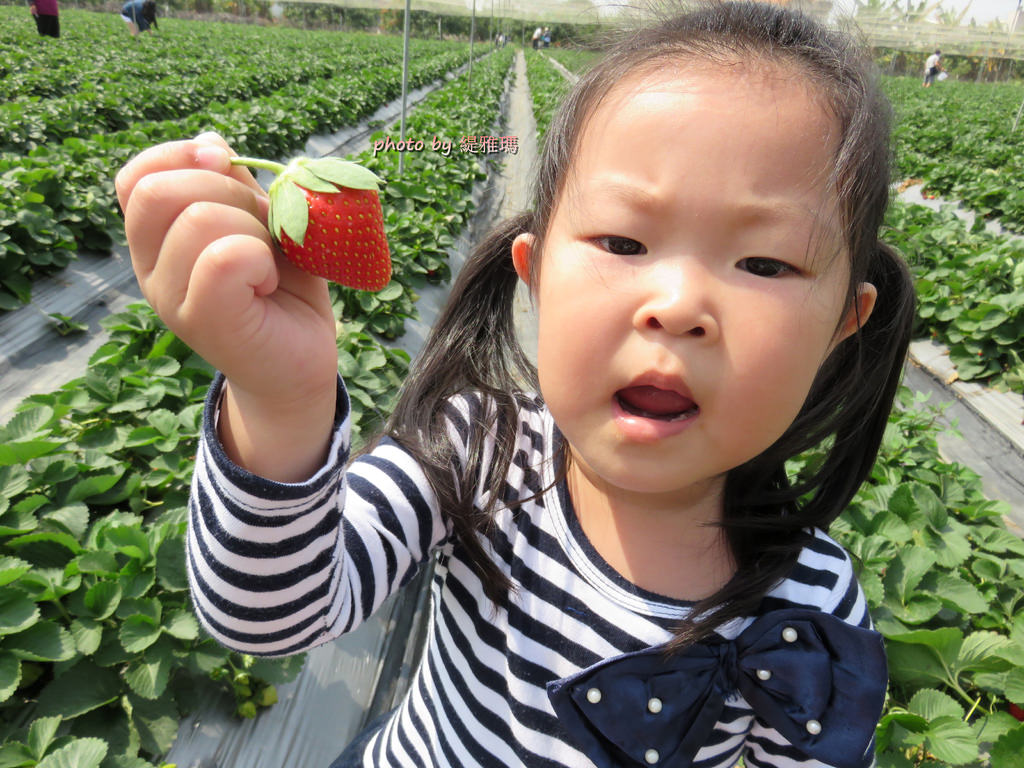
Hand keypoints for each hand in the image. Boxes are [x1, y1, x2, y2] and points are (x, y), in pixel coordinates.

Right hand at [116, 133, 340, 479]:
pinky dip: (260, 260)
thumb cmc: (284, 288)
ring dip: (252, 228)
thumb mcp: (261, 222)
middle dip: (228, 192)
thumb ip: (233, 184)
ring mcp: (170, 299)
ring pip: (200, 219)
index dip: (181, 157)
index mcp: (158, 239)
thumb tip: (210, 143)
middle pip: (161, 191)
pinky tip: (267, 284)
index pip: (136, 178)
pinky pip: (225, 259)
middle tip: (263, 230)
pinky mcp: (205, 322)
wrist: (302, 360)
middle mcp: (151, 269)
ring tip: (268, 263)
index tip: (228, 166)